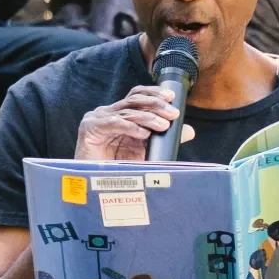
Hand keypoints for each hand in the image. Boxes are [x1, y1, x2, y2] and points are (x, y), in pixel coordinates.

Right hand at [74, 84, 194, 161]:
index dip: (154, 93)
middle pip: (134, 100)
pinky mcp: (90, 128)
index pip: (137, 95)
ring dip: (148, 117)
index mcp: (120, 113)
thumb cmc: (119, 167)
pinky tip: (143, 133)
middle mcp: (108, 112)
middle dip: (156, 104)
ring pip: (127, 111)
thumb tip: (189, 131)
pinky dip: (130, 127)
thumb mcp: (146, 150)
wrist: (96, 185)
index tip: (171, 97)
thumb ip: (164, 138)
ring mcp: (98, 119)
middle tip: (173, 113)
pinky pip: (113, 123)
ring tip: (163, 125)